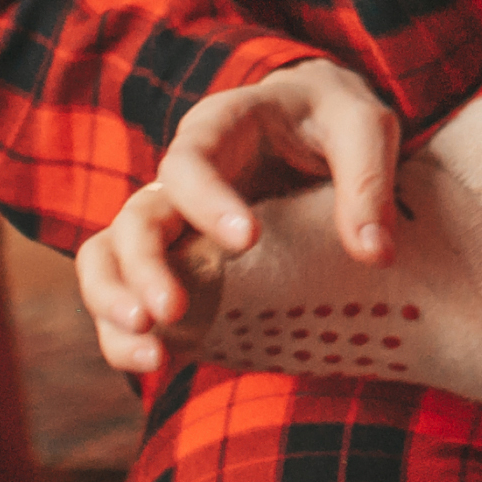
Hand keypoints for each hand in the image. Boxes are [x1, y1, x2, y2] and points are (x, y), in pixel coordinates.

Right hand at [74, 58, 399, 381]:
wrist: (314, 123)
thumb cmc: (335, 119)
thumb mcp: (364, 128)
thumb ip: (368, 181)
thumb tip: (373, 254)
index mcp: (219, 128)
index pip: (190, 161)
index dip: (207, 201)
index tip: (247, 240)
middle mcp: (180, 178)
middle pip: (135, 219)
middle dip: (145, 269)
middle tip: (170, 314)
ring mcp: (172, 221)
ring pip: (108, 258)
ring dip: (115, 306)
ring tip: (150, 355)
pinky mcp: (177, 260)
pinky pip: (128, 293)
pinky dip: (129, 332)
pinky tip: (161, 362)